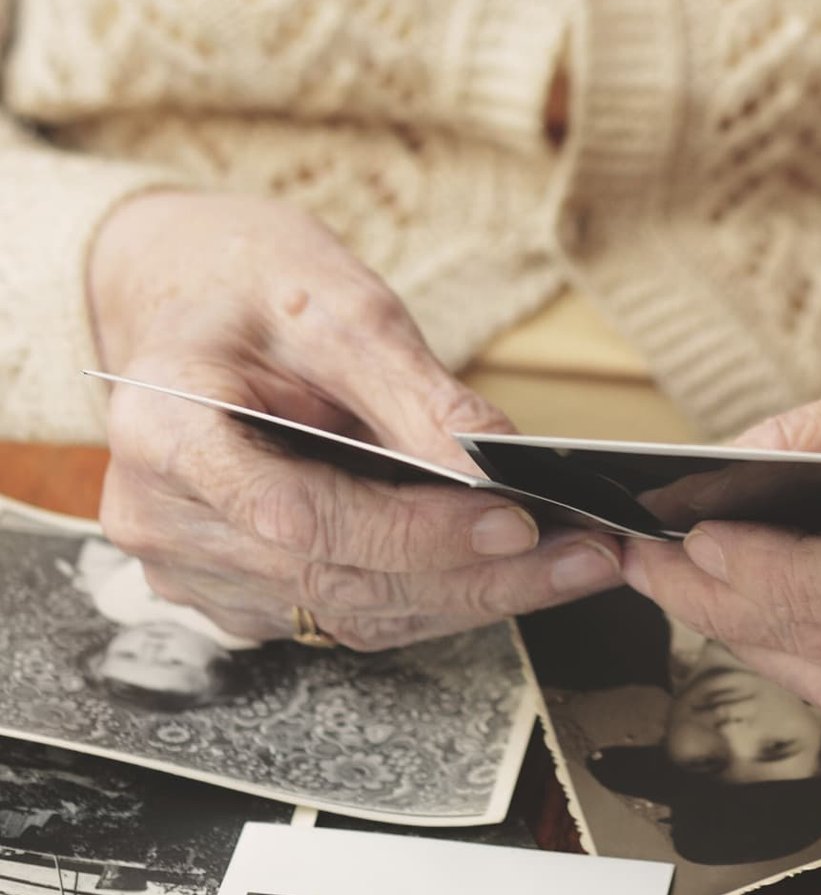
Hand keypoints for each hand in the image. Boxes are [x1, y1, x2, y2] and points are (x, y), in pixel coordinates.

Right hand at [90, 191, 621, 648]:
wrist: (188, 296)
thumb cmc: (252, 284)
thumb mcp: (337, 306)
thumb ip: (413, 393)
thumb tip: (497, 462)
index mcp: (164, 432)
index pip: (300, 515)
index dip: (412, 532)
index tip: (511, 521)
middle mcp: (161, 518)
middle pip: (334, 577)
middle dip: (473, 574)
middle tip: (585, 553)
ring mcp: (189, 565)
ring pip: (347, 610)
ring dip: (469, 597)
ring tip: (573, 563)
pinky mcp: (232, 587)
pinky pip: (340, 610)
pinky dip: (432, 595)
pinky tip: (513, 570)